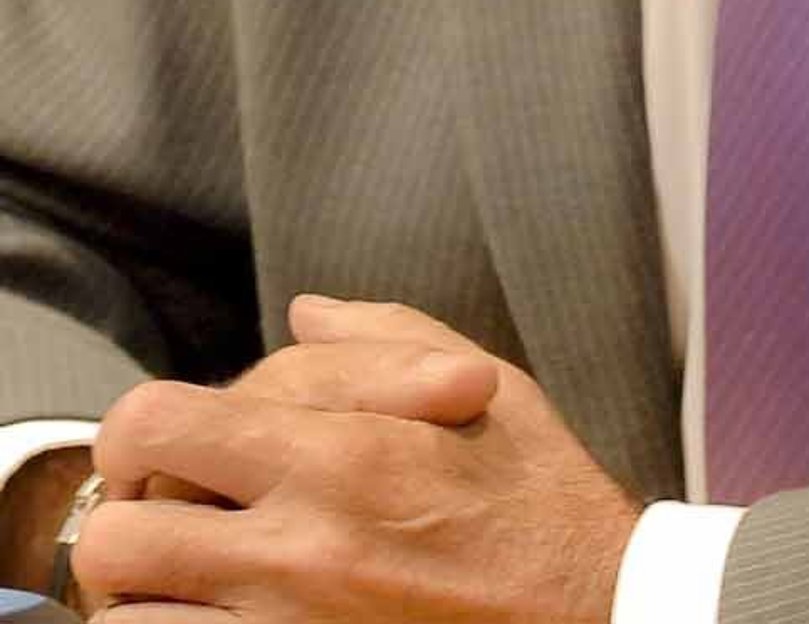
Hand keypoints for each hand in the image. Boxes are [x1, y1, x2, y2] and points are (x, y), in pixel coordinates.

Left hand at [75, 297, 638, 621]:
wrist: (594, 612)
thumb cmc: (543, 501)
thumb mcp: (486, 384)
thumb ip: (382, 338)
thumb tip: (304, 311)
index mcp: (341, 453)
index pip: (160, 423)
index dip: (145, 430)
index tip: (174, 445)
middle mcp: (299, 547)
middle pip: (118, 530)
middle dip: (133, 514)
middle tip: (173, 513)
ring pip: (130, 616)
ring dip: (148, 594)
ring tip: (192, 579)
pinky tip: (220, 618)